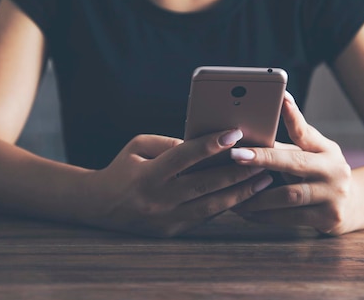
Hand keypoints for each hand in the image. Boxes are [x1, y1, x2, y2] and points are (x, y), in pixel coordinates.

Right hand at [82, 129, 272, 236]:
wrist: (99, 206)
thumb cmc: (124, 167)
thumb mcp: (138, 145)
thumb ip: (170, 143)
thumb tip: (203, 144)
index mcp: (148, 175)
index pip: (184, 157)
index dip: (210, 144)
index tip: (234, 133)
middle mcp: (158, 199)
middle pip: (205, 185)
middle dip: (237, 172)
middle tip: (262, 160)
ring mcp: (166, 219)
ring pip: (211, 206)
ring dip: (240, 193)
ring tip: (264, 180)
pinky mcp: (172, 231)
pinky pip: (205, 216)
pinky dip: (226, 204)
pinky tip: (245, 194)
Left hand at [230, 92, 354, 234]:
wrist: (353, 206)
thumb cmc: (318, 174)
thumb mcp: (311, 156)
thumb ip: (285, 146)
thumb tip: (250, 131)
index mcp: (327, 149)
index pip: (306, 131)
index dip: (292, 115)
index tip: (280, 99)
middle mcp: (334, 170)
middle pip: (295, 162)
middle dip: (262, 158)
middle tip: (235, 154)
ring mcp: (334, 195)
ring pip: (289, 195)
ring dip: (257, 195)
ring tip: (233, 193)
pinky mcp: (329, 218)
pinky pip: (289, 217)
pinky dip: (264, 216)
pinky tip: (246, 212)